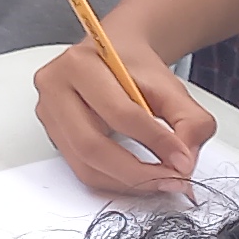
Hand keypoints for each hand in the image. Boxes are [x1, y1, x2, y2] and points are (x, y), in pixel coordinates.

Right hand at [31, 39, 214, 195]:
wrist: (114, 57)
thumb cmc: (134, 68)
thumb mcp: (172, 86)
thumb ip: (190, 121)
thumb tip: (185, 161)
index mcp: (80, 64)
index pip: (118, 112)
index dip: (155, 141)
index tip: (183, 160)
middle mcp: (54, 88)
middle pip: (92, 145)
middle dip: (137, 172)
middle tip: (171, 180)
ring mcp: (47, 114)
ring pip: (84, 166)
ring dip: (127, 182)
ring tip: (159, 181)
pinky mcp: (52, 136)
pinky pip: (82, 170)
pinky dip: (115, 181)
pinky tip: (139, 178)